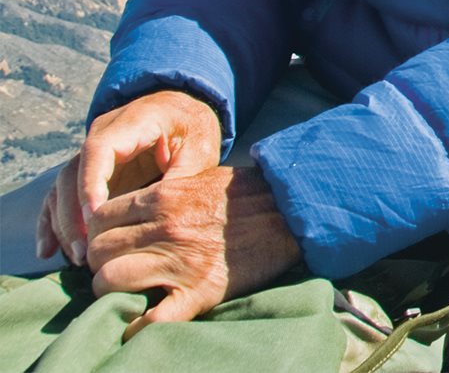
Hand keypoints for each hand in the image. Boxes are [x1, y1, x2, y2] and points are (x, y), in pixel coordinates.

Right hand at [37, 90, 222, 267]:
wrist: (184, 114)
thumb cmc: (193, 130)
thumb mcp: (199, 147)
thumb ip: (182, 176)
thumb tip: (162, 213)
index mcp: (134, 120)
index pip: (99, 150)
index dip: (91, 185)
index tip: (95, 220)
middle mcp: (102, 133)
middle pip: (73, 173)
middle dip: (74, 215)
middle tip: (85, 252)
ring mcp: (90, 152)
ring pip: (61, 187)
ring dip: (64, 224)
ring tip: (76, 257)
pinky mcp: (84, 171)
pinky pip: (59, 195)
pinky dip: (52, 222)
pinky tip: (48, 251)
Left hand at [86, 165, 301, 337]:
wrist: (293, 210)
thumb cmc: (247, 194)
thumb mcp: (201, 179)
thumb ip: (163, 194)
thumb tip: (129, 213)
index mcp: (165, 197)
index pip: (99, 218)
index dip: (97, 233)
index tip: (109, 242)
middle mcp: (165, 228)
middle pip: (97, 252)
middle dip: (100, 263)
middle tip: (117, 268)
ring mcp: (179, 262)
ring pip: (109, 282)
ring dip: (112, 292)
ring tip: (129, 291)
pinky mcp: (199, 292)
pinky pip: (151, 320)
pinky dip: (137, 327)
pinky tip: (140, 325)